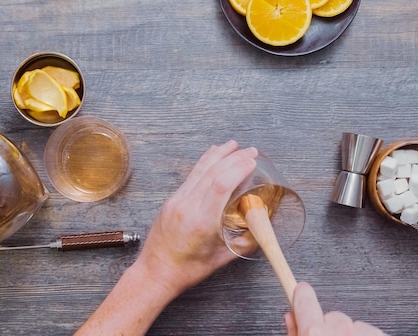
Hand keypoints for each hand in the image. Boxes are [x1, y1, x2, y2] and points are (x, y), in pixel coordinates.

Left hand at [75, 141, 257, 334]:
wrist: (155, 272)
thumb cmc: (187, 270)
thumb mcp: (222, 258)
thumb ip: (244, 241)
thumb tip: (262, 226)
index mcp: (202, 222)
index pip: (220, 185)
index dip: (238, 168)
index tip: (252, 161)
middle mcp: (187, 207)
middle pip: (212, 172)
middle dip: (233, 158)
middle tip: (251, 151)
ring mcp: (177, 201)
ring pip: (199, 170)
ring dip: (218, 155)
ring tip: (234, 145)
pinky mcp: (171, 200)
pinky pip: (191, 176)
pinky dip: (205, 163)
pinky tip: (213, 155)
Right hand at [285, 282, 385, 335]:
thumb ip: (295, 333)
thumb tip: (291, 318)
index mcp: (315, 332)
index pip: (304, 301)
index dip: (301, 294)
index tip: (300, 288)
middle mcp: (340, 328)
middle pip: (332, 316)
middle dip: (329, 327)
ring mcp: (363, 332)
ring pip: (353, 325)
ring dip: (349, 335)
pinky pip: (370, 332)